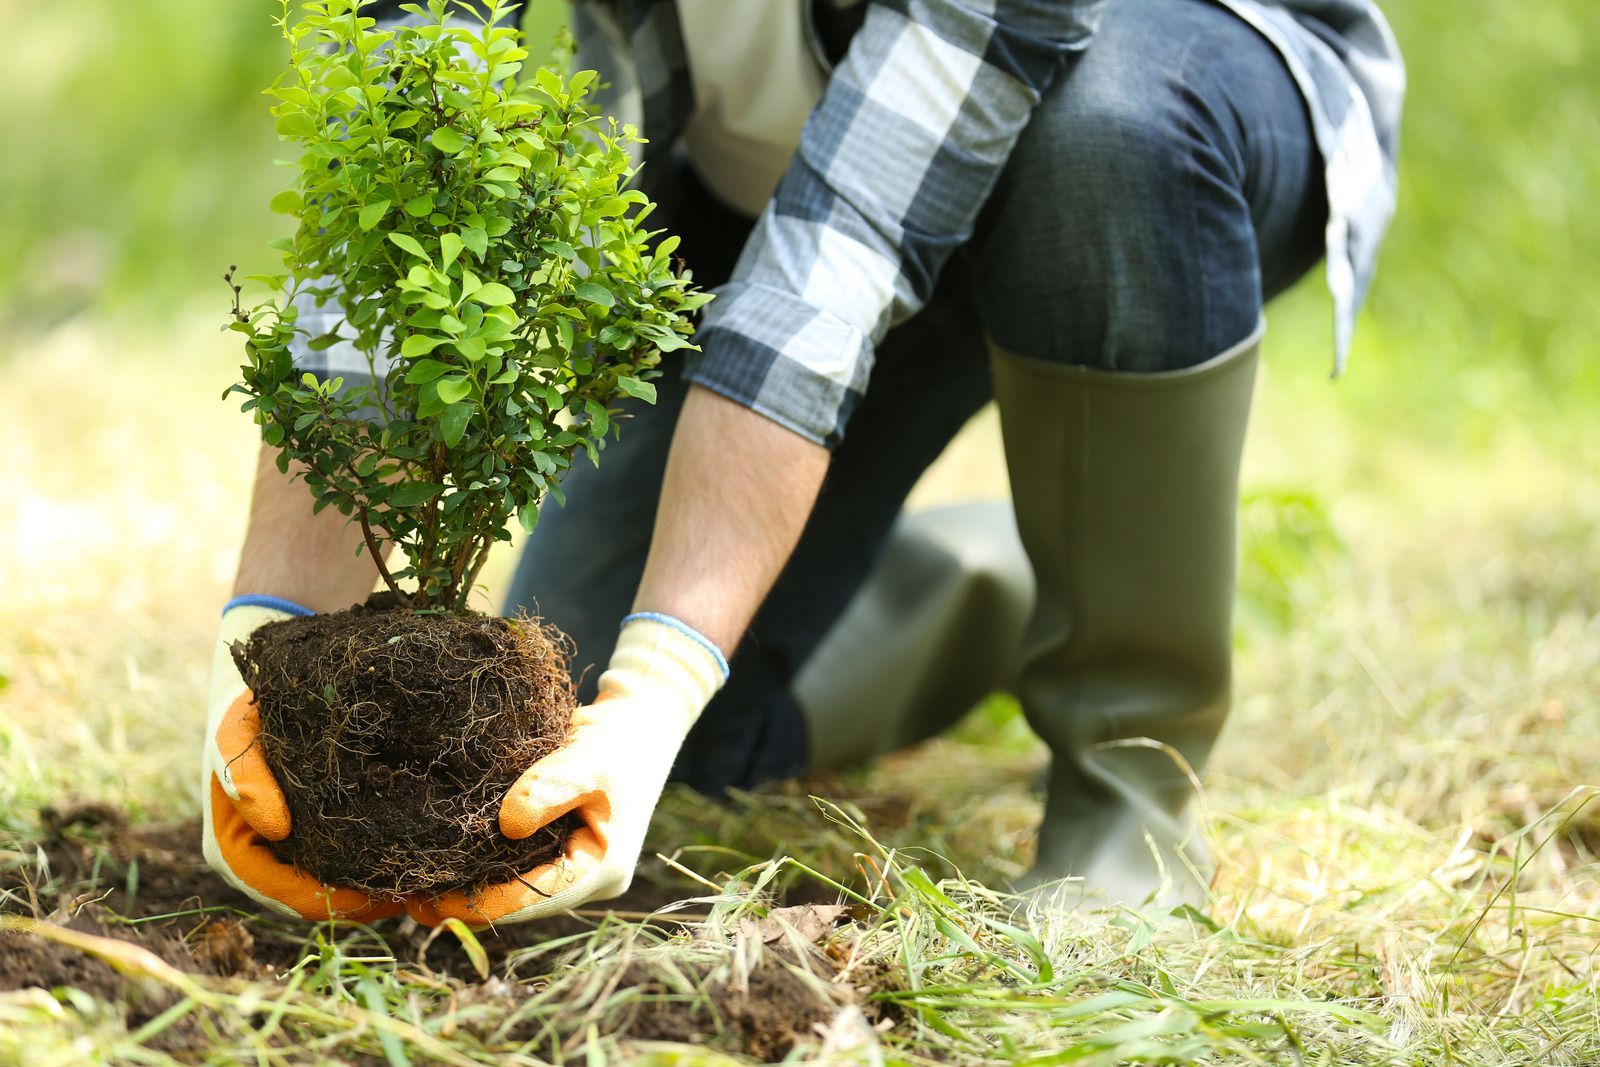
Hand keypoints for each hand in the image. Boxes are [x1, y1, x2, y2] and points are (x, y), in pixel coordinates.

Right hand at [201, 600, 403, 920]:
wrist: (267, 685)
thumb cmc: (247, 709)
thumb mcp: (236, 731)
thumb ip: (245, 772)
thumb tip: (274, 826)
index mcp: (237, 851)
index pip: (295, 898)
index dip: (340, 904)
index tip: (386, 893)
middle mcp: (268, 861)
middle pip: (327, 899)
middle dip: (372, 899)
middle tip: (426, 888)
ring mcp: (296, 851)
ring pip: (345, 884)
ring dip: (384, 883)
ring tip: (434, 874)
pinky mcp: (323, 832)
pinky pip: (357, 858)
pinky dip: (387, 857)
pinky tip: (426, 846)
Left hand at [405, 614, 726, 926]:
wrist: (638, 720)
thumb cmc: (619, 739)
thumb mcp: (589, 759)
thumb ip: (551, 788)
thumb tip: (506, 824)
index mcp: (603, 868)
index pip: (537, 898)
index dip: (485, 904)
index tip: (434, 902)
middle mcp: (587, 876)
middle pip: (522, 902)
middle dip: (469, 902)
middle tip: (409, 900)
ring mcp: (572, 863)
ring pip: (515, 886)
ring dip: (471, 887)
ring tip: (414, 887)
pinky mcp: (556, 846)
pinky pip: (515, 864)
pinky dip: (480, 865)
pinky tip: (440, 860)